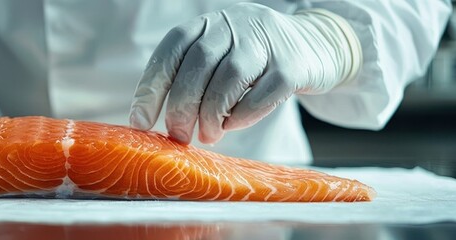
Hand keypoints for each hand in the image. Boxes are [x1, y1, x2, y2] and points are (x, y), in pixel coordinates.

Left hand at [129, 3, 360, 143]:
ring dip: (211, 115)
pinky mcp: (292, 65)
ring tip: (208, 135)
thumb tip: (154, 120)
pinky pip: (262, 95)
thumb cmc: (254, 59)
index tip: (140, 121)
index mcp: (206, 24)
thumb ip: (191, 77)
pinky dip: (242, 116)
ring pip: (228, 80)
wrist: (316, 43)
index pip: (171, 51)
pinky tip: (233, 125)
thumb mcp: (219, 54)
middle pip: (197, 66)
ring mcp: (265, 42)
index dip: (151, 87)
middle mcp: (233, 25)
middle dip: (181, 107)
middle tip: (177, 135)